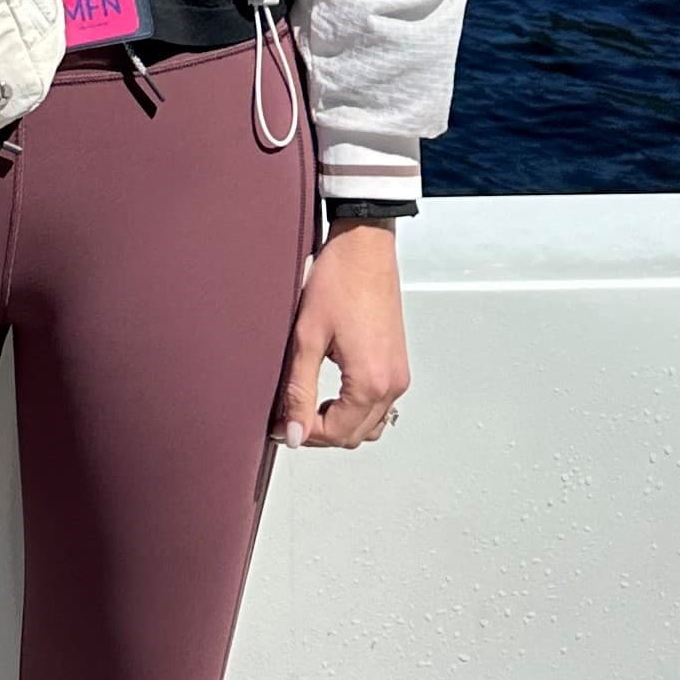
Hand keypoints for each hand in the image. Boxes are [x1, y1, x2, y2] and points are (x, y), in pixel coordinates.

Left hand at [277, 222, 409, 450]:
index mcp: (370, 382)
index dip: (304, 433)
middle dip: (321, 431)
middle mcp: (391, 383)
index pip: (336, 433)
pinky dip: (357, 409)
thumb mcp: (307, 336)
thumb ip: (299, 390)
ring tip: (309, 403)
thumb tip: (294, 433)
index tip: (281, 424)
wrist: (364, 244)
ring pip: (370, 424)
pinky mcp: (398, 362)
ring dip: (341, 422)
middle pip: (355, 435)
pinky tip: (333, 391)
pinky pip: (380, 405)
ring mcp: (398, 373)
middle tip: (289, 415)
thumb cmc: (339, 279)